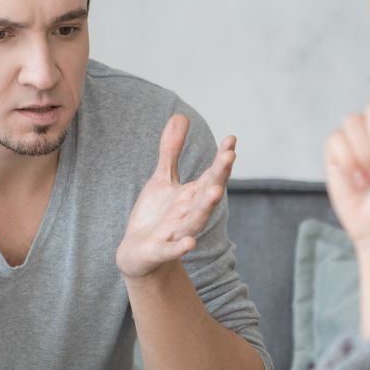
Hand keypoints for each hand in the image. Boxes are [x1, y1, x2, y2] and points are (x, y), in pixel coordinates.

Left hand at [116, 115, 236, 278]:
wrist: (138, 254)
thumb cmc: (155, 216)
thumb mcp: (162, 179)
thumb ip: (171, 150)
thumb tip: (181, 115)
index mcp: (192, 196)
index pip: (212, 175)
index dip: (222, 159)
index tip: (232, 139)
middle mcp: (189, 213)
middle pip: (208, 193)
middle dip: (219, 176)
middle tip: (229, 156)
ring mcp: (177, 233)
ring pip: (195, 220)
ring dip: (206, 207)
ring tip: (216, 191)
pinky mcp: (160, 250)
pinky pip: (172, 249)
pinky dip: (181, 247)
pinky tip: (190, 243)